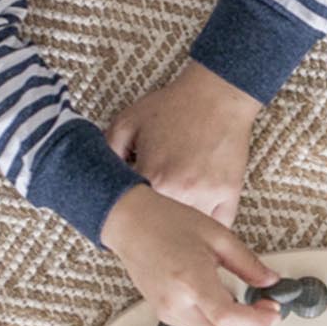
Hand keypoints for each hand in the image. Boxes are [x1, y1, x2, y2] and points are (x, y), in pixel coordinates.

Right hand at [101, 184, 279, 325]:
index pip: (228, 319)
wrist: (130, 223)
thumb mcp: (217, 235)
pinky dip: (220, 325)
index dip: (257, 322)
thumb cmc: (168, 222)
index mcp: (191, 280)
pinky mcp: (165, 315)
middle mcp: (176, 304)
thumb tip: (271, 281)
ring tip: (251, 307)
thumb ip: (248, 263)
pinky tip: (230, 305)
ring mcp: (168, 313)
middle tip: (267, 315)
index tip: (274, 310)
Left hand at [107, 61, 259, 227]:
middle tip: (151, 215)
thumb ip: (108, 151)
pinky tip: (199, 217)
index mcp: (153, 176)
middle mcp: (181, 192)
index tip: (130, 209)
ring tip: (175, 216)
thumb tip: (98, 179)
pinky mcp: (228, 196)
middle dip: (154, 222)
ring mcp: (207, 196)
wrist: (217, 95)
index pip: (134, 212)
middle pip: (162, 227)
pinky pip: (218, 226)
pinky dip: (207, 226)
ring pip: (189, 230)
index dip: (130, 211)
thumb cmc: (175, 106)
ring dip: (181, 227)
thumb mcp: (129, 121)